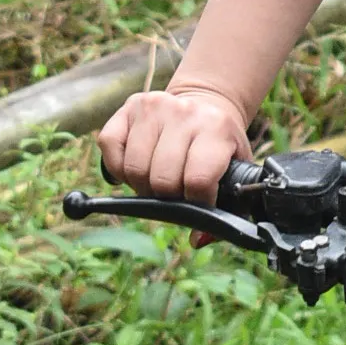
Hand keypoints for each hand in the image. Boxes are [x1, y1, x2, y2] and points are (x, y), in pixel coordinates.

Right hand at [98, 81, 252, 202]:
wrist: (207, 103)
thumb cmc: (220, 145)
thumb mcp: (235, 170)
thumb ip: (227, 207)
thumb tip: (197, 240)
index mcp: (216, 128)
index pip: (197, 181)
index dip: (196, 203)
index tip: (199, 203)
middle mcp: (184, 113)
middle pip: (161, 179)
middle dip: (167, 197)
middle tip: (174, 192)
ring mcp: (154, 106)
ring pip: (134, 168)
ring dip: (142, 185)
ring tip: (156, 180)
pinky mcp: (129, 106)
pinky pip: (110, 147)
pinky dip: (119, 168)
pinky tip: (136, 167)